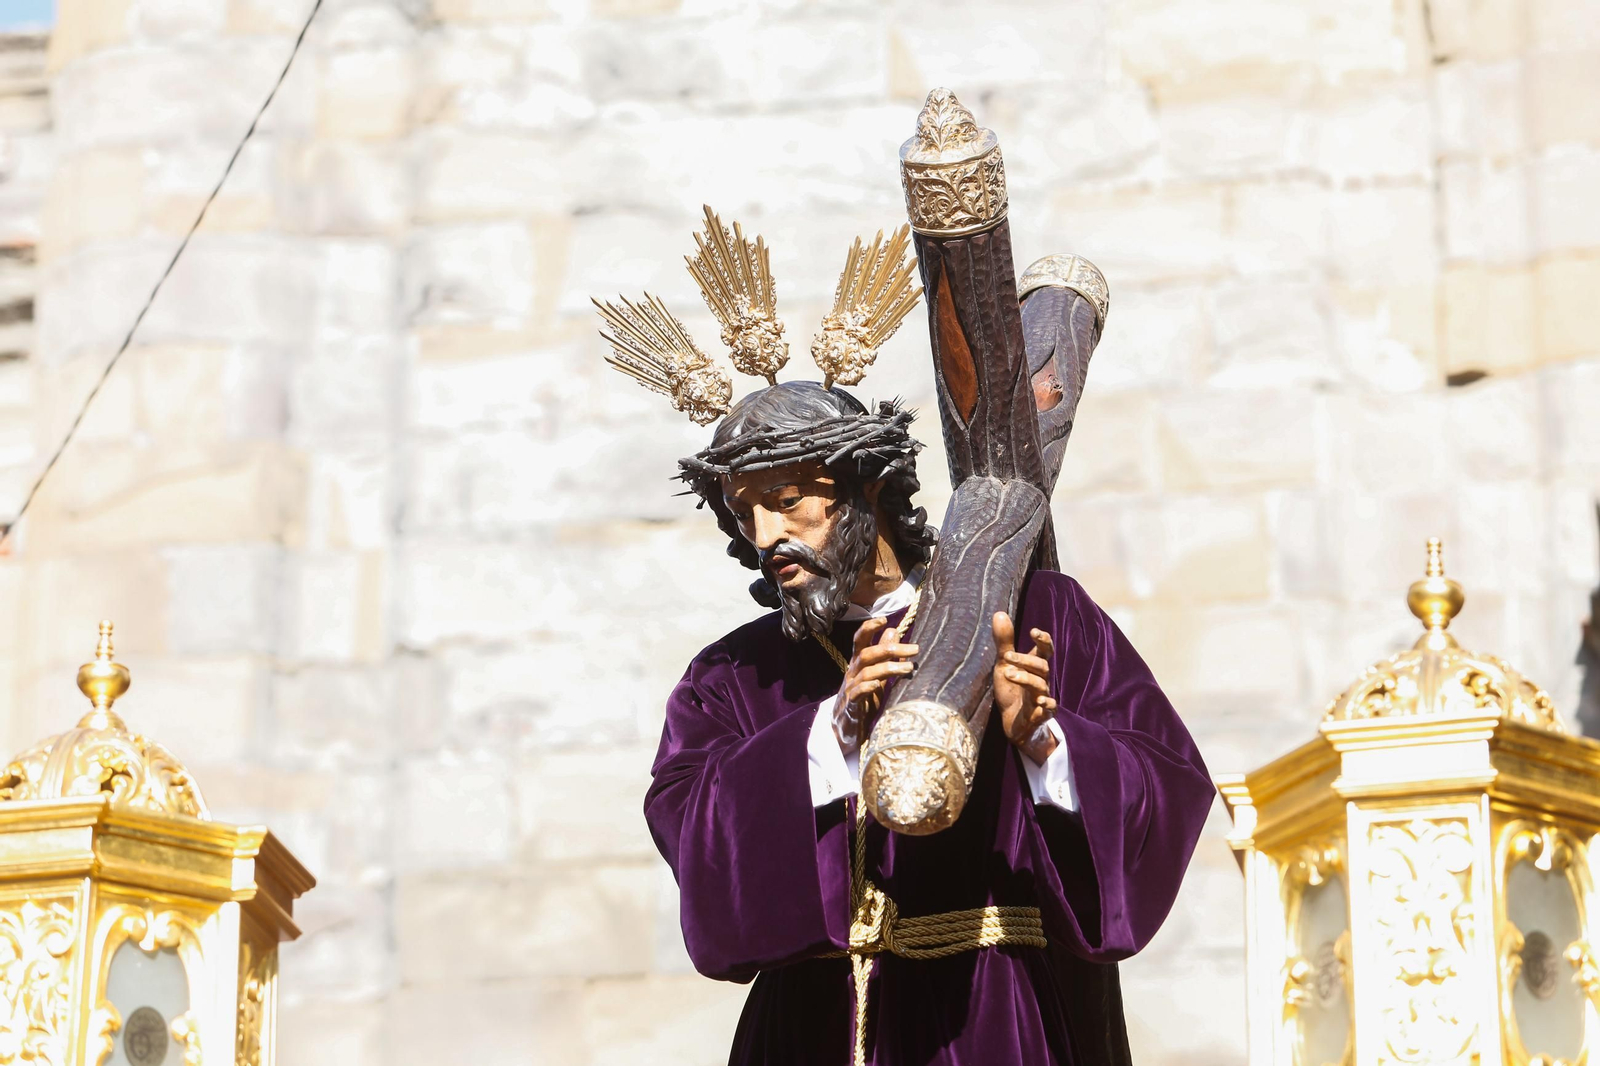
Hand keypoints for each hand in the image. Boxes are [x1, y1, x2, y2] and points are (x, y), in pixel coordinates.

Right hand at [834, 616, 918, 752]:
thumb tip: (894, 631)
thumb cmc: (864, 698)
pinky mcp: (852, 706)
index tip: (884, 620)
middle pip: (866, 654)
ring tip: (909, 668)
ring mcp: (850, 689)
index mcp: (858, 663)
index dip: (869, 628)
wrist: (846, 728)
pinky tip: (878, 685)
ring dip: (888, 668)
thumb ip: (884, 655)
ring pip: (866, 672)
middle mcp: (852, 673)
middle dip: (890, 649)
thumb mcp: (876, 674)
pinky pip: (857, 693)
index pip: (859, 640)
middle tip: (915, 649)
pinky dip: (867, 687)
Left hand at [992, 612, 1057, 764]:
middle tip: (1007, 656)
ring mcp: (1042, 697)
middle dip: (1025, 659)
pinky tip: (1038, 702)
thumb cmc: (1012, 690)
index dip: (1043, 640)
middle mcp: (1041, 680)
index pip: (1045, 650)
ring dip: (1025, 678)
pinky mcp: (1041, 715)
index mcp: (1034, 666)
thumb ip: (1004, 642)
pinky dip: (1046, 705)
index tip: (1033, 631)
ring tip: (1008, 674)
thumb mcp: (1004, 664)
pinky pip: (1050, 708)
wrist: (1013, 723)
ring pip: (1041, 685)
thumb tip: (999, 613)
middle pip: (1042, 665)